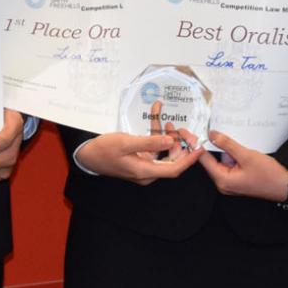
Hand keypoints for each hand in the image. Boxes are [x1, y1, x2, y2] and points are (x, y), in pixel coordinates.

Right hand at [74, 119, 202, 184]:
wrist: (87, 155)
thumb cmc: (103, 150)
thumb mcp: (125, 143)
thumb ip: (148, 142)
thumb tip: (170, 140)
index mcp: (145, 172)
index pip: (174, 169)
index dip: (189, 159)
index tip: (200, 147)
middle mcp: (147, 171)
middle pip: (172, 159)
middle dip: (179, 142)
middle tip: (182, 128)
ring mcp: (144, 165)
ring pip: (164, 150)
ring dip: (168, 136)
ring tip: (167, 120)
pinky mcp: (141, 158)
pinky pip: (154, 146)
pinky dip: (156, 134)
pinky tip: (156, 116)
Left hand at [199, 130, 287, 201]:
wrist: (285, 185)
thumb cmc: (268, 174)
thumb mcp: (246, 155)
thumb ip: (227, 144)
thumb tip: (212, 135)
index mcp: (222, 179)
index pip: (203, 159)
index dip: (199, 144)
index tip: (195, 131)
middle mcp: (223, 183)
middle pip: (211, 160)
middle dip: (212, 144)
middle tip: (212, 128)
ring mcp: (230, 181)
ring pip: (221, 160)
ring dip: (224, 149)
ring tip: (227, 136)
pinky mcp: (237, 178)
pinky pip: (229, 163)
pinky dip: (231, 154)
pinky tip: (236, 145)